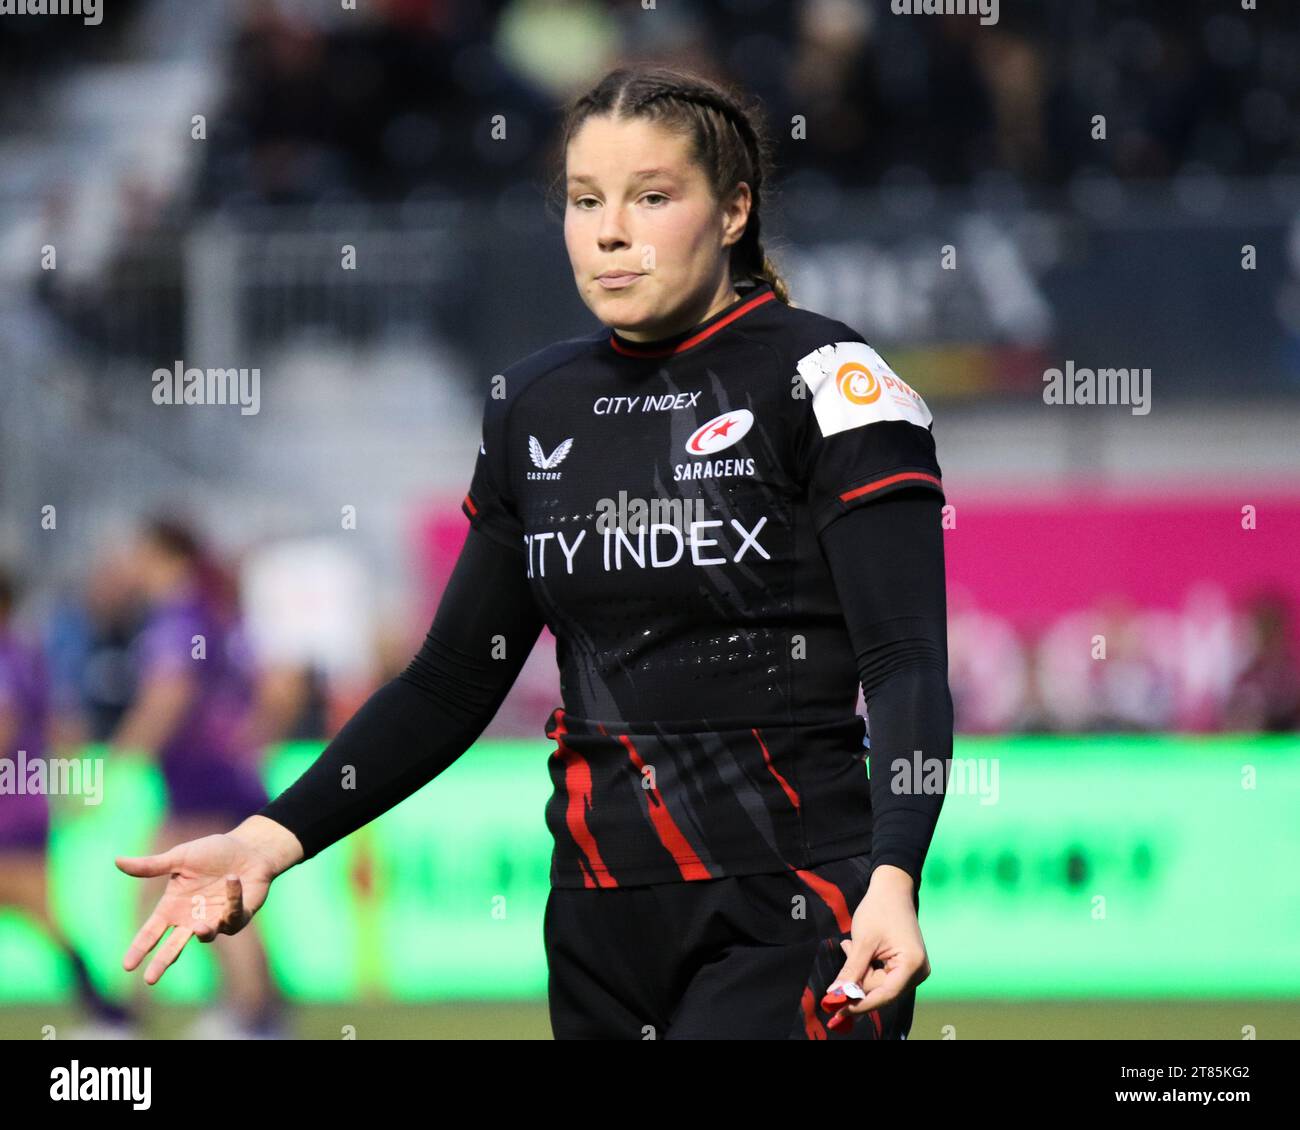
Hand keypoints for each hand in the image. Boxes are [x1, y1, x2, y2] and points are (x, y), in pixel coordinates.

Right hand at [115, 819, 298, 984]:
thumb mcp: (180, 857)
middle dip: (162, 962)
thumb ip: (151, 866)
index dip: (139, 948)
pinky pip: (234, 914)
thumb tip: (117, 860)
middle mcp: (191, 918)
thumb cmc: (212, 852)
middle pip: (173, 946)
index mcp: (173, 906)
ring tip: (198, 929)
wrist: (248, 848)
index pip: (151, 932)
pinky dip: (233, 898)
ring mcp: (215, 920)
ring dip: (204, 932)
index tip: (127, 966)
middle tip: (150, 980)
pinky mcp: (239, 916)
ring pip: (206, 936)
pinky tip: (232, 879)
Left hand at [820, 865, 930, 1033]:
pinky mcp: (906, 965)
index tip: (838, 1009)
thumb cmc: (879, 909)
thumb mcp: (862, 941)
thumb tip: (836, 994)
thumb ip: (852, 970)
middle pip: (881, 990)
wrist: (892, 888)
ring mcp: (914, 969)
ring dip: (861, 969)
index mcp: (912, 964)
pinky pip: (882, 975)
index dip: (861, 1003)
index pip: (885, 994)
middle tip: (847, 950)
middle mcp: (918, 971)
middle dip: (858, 978)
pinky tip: (860, 947)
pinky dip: (867, 966)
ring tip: (852, 943)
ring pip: (879, 983)